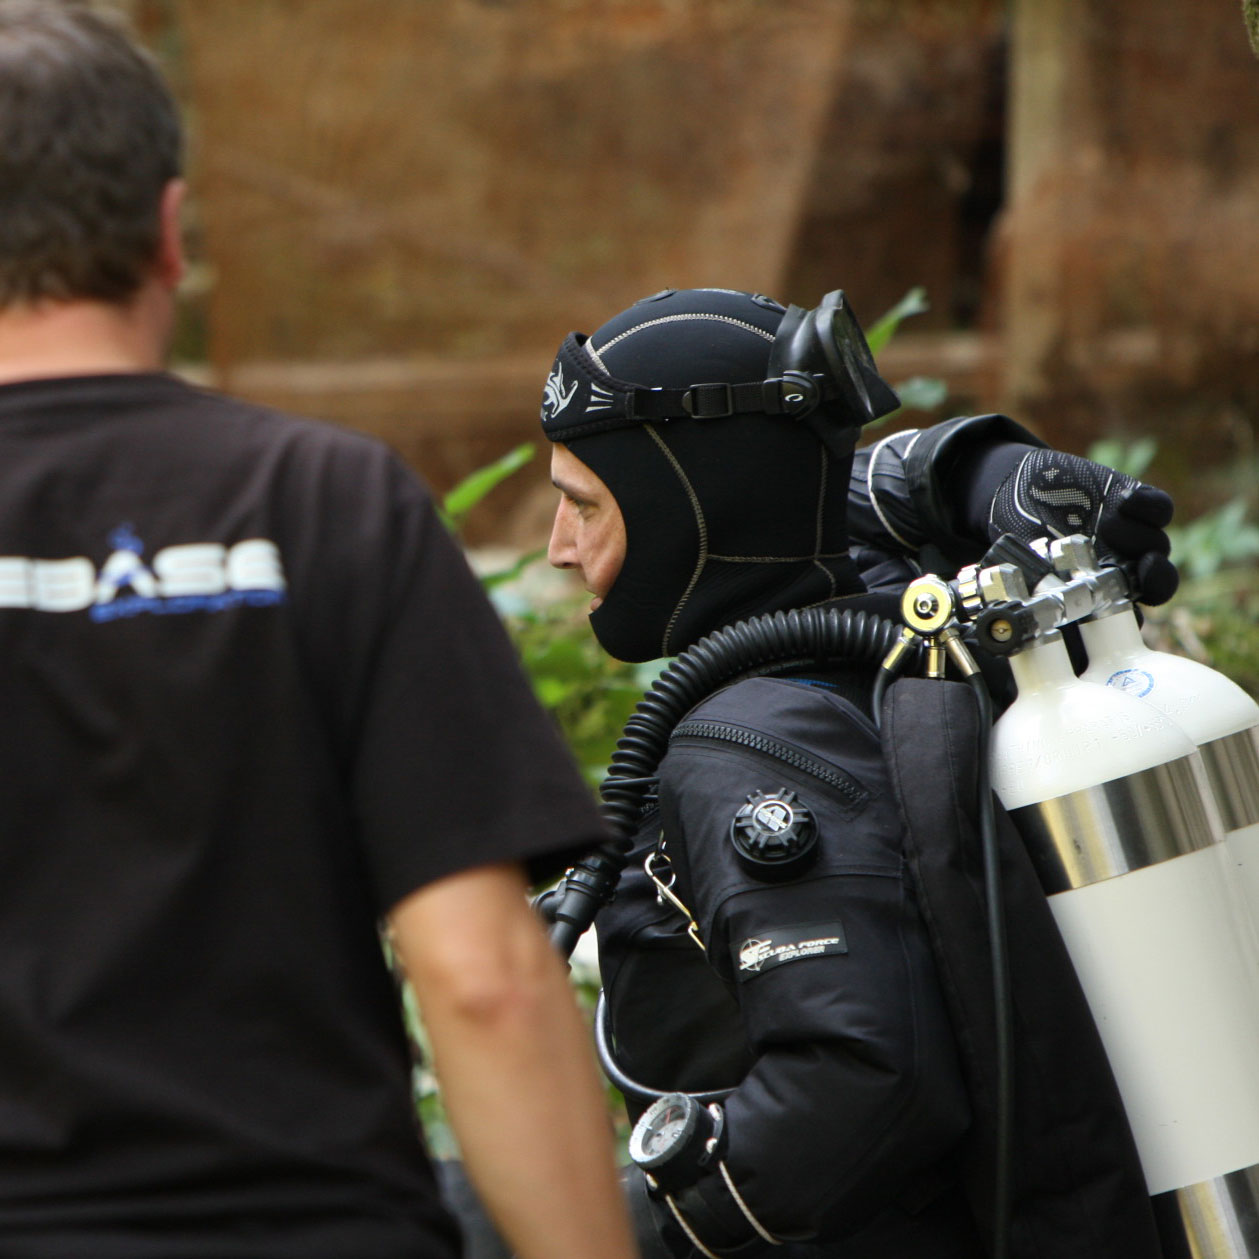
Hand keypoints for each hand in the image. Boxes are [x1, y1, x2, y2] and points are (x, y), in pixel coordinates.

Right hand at [988, 449, 1178, 604]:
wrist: (1016, 493)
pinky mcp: (1136, 503)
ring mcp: (1133, 536)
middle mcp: (1121, 567)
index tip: (1111, 607)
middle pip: (1158, 583)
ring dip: (1136, 536)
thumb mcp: (1022, 569)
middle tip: (1144, 568)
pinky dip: (1148, 506)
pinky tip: (1125, 500)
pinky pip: (1160, 508)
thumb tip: (1030, 622)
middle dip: (1157, 578)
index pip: (1123, 614)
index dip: (1125, 616)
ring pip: (1157, 544)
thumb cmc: (1015, 537)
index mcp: (1098, 591)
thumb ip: (1038, 591)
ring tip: (1105, 525)